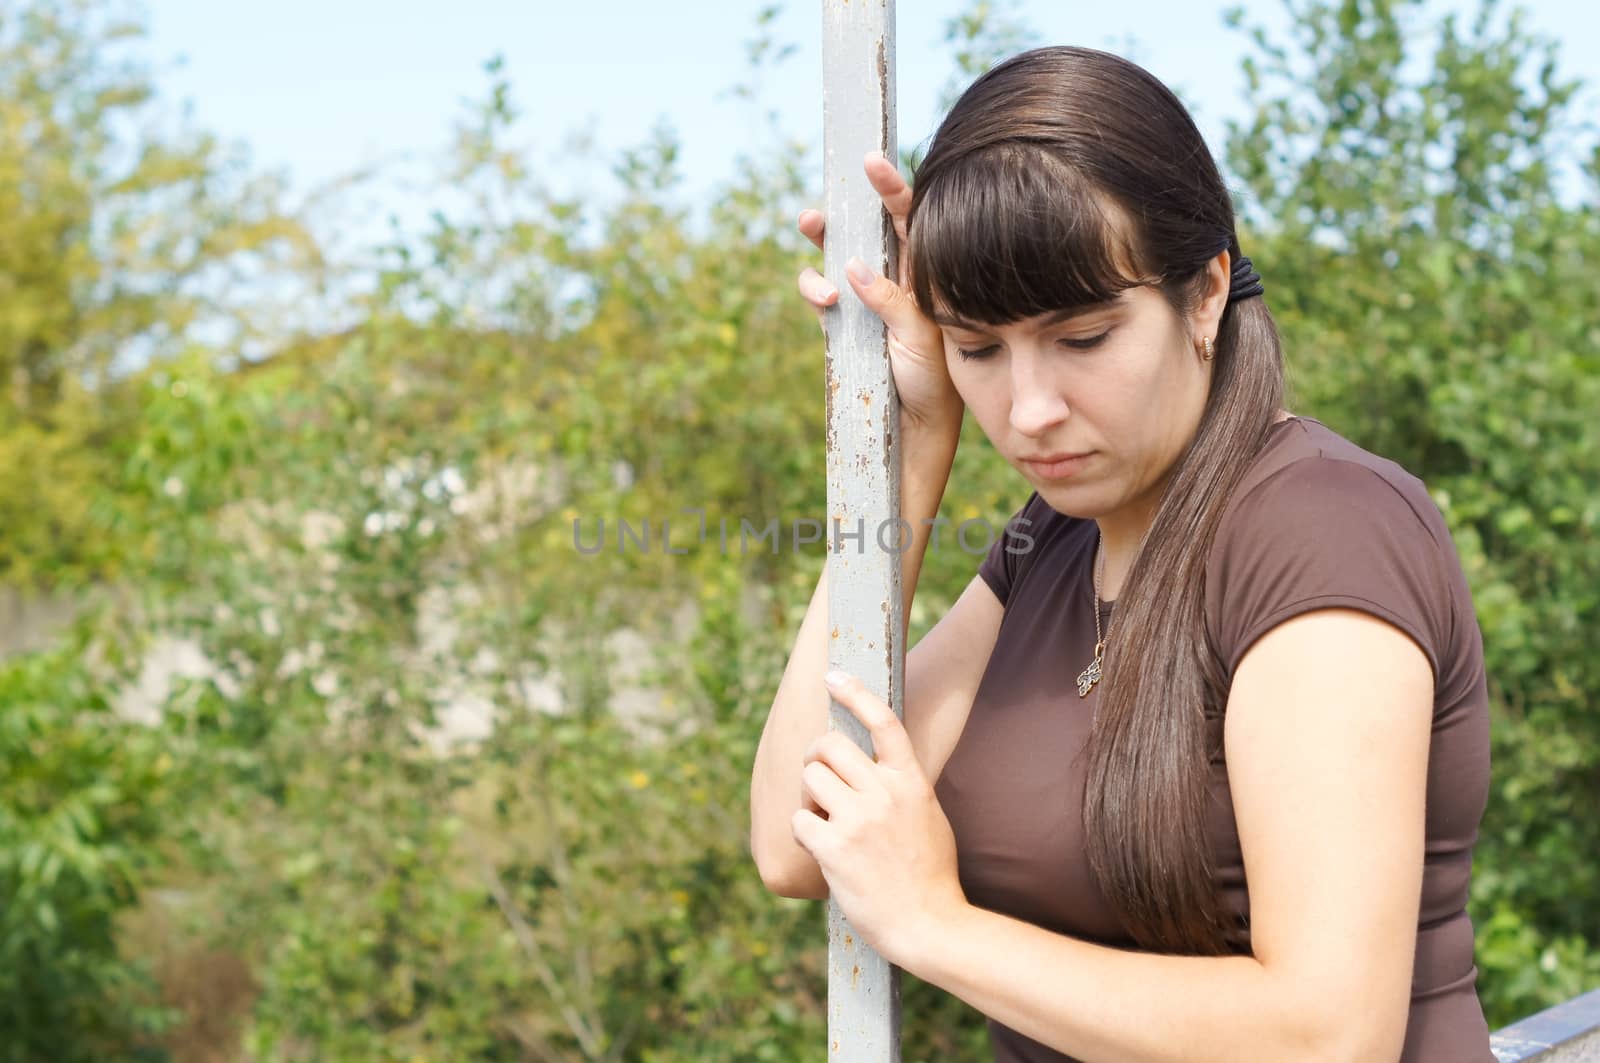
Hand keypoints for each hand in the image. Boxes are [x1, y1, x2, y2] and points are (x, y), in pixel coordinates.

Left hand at [791, 670, 967, 968]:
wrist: (931, 925)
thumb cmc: (931, 874)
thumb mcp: (929, 816)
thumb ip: (903, 787)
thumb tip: (875, 767)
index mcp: (911, 782)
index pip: (883, 722)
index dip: (856, 693)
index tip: (834, 676)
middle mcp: (884, 793)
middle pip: (828, 745)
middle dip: (814, 757)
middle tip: (817, 778)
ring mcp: (858, 820)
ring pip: (809, 778)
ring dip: (808, 798)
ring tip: (823, 821)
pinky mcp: (834, 849)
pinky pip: (798, 820)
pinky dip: (802, 832)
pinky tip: (820, 850)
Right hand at [796, 153, 963, 433]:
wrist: (916, 425)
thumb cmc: (935, 377)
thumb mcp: (921, 334)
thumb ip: (890, 299)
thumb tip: (852, 267)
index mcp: (923, 271)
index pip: (909, 218)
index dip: (890, 187)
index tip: (872, 161)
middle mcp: (893, 278)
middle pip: (865, 229)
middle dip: (843, 211)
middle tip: (824, 203)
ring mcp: (864, 298)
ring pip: (836, 256)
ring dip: (821, 242)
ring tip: (812, 229)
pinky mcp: (841, 323)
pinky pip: (820, 292)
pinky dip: (814, 286)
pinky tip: (824, 298)